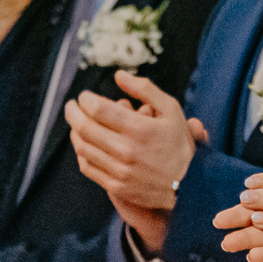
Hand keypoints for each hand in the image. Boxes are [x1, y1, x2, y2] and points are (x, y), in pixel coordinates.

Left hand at [64, 70, 202, 251]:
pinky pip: (87, 167)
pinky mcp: (116, 186)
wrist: (190, 185)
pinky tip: (84, 144)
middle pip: (84, 127)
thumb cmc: (179, 144)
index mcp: (139, 128)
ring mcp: (119, 170)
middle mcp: (126, 150)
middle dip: (72, 112)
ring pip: (82, 147)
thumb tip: (119, 76)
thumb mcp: (171, 110)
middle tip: (72, 106)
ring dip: (74, 131)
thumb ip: (145, 89)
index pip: (97, 109)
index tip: (85, 96)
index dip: (85, 99)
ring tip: (77, 123)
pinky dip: (81, 153)